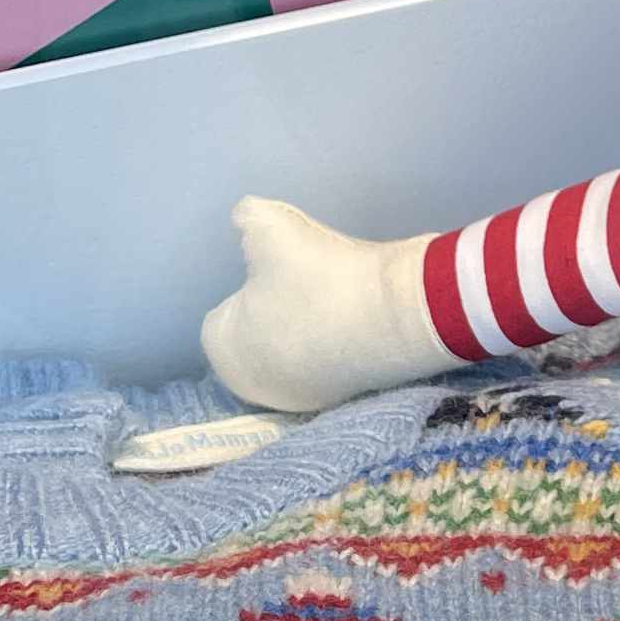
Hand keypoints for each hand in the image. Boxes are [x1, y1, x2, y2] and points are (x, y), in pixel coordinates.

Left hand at [205, 197, 445, 411]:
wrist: (396, 315)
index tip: (284, 269)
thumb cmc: (320, 276)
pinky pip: (319, 362)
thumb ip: (246, 219)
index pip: (225, 311)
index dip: (254, 283)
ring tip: (334, 300)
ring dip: (303, 326)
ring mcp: (294, 400)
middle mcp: (250, 387)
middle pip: (255, 332)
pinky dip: (330, 344)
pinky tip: (352, 322)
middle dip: (274, 309)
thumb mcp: (271, 227)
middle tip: (307, 282)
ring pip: (288, 347)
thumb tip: (243, 219)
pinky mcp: (334, 401)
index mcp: (223, 352)